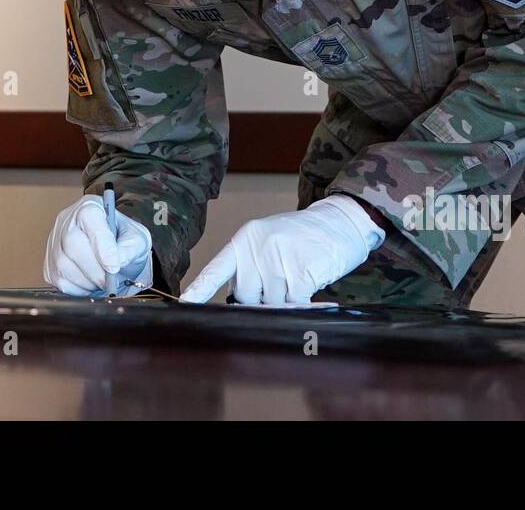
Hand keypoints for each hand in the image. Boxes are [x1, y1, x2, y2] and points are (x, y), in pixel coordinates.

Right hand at [43, 194, 153, 296]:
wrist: (114, 255)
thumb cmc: (123, 241)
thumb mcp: (137, 239)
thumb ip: (131, 247)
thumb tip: (118, 260)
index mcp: (90, 207)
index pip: (89, 217)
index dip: (102, 244)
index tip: (114, 266)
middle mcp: (68, 221)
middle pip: (72, 243)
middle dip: (94, 269)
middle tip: (110, 281)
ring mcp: (55, 242)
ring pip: (63, 264)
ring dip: (87, 281)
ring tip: (102, 281)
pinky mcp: (49, 264)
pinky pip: (58, 281)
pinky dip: (77, 289)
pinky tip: (90, 284)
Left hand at [179, 195, 383, 304]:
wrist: (340, 221)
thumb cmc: (303, 238)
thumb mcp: (269, 242)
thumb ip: (252, 268)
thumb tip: (242, 304)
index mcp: (245, 239)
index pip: (217, 269)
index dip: (200, 289)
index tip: (184, 303)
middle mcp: (257, 246)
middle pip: (247, 297)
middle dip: (262, 300)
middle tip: (282, 282)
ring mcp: (278, 257)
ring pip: (271, 304)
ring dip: (286, 301)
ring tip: (299, 277)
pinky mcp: (300, 269)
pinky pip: (294, 303)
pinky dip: (303, 304)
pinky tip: (311, 288)